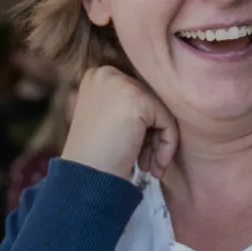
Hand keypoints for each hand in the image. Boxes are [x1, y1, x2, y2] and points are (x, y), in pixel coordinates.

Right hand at [59, 66, 177, 179]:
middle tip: (147, 164)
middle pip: (149, 102)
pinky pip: (167, 121)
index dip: (141, 126)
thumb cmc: (94, 156)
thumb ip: (127, 107)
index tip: (140, 153)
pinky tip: (153, 167)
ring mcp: (122, 84)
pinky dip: (166, 146)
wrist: (85, 176)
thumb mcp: (105, 120)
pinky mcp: (138, 99)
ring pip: (160, 111)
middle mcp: (107, 74)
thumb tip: (159, 109)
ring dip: (159, 144)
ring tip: (150, 168)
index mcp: (97, 77)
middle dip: (151, 136)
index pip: (136, 95)